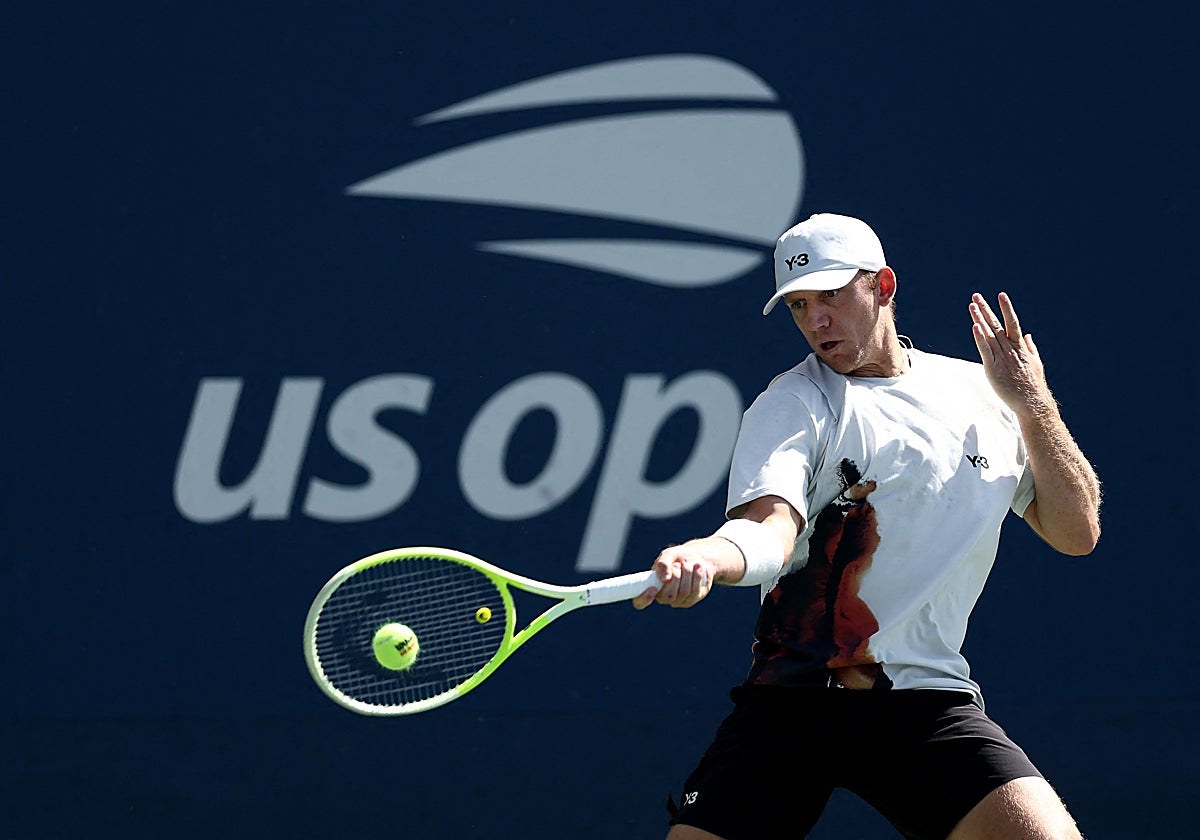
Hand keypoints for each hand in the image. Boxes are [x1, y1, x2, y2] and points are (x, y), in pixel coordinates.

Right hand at [631, 540, 718, 609]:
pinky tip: (698, 567)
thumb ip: (663, 564)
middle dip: (675, 578)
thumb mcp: (668, 555)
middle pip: (667, 596)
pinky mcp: (691, 599)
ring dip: (687, 574)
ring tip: (688, 563)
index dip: (643, 599)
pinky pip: (694, 592)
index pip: (640, 602)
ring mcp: (677, 600)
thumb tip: (664, 579)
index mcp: (651, 586)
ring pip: (683, 593)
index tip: (653, 588)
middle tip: (679, 564)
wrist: (696, 557)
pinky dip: (696, 577)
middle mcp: (663, 596)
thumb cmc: (678, 557)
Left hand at [969, 292, 1052, 414]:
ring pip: (989, 334)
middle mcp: (1010, 349)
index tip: (1001, 295)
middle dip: (986, 310)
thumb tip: (1028, 335)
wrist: (1031, 402)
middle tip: (976, 296)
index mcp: (1020, 347)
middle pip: (997, 325)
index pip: (1012, 323)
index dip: (1007, 308)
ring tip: (972, 305)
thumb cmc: (1032, 384)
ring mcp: (1002, 358)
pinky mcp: (993, 368)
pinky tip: (975, 326)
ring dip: (980, 319)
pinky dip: (979, 338)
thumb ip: (1031, 347)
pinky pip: (985, 350)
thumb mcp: (1035, 363)